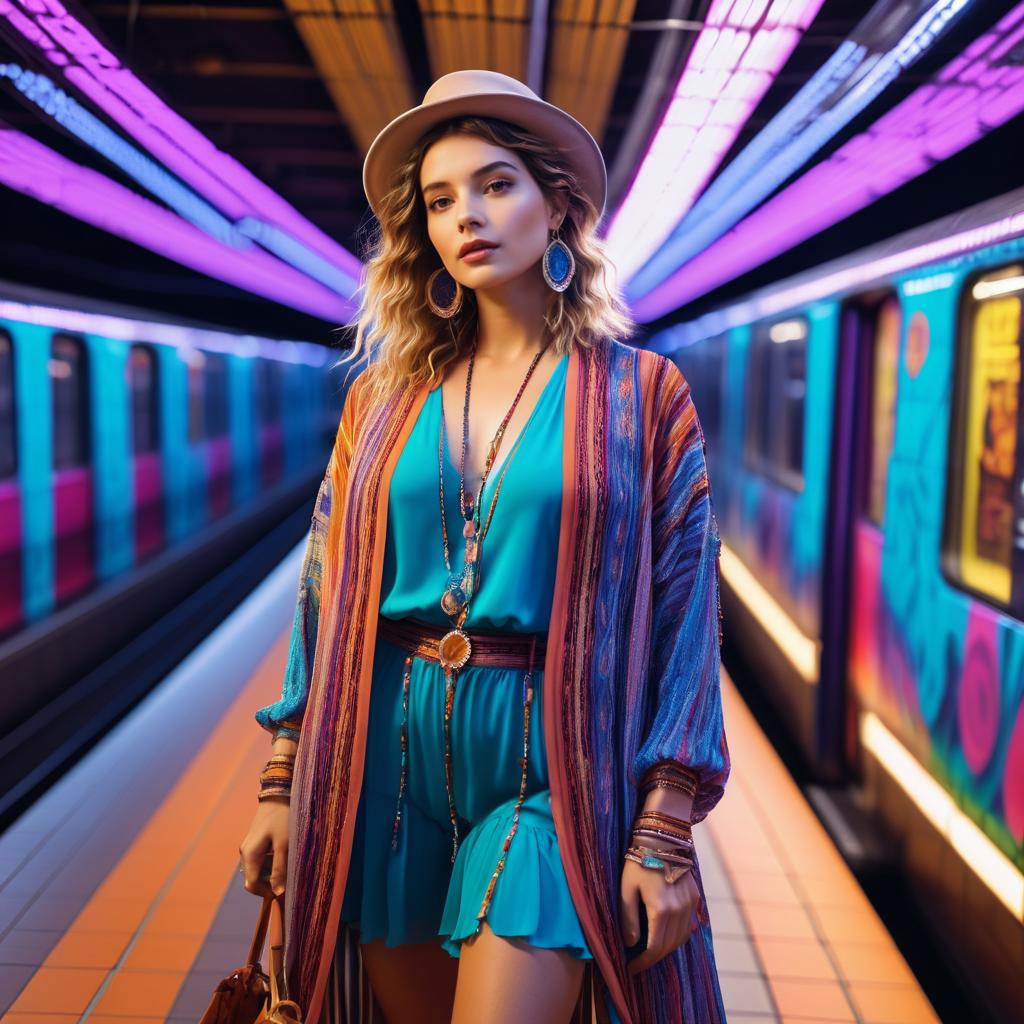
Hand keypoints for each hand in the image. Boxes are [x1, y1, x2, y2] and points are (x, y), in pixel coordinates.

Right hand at [239, 798, 289, 897]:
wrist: (279, 793)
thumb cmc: (283, 818)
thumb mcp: (284, 845)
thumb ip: (279, 869)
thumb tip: (277, 893)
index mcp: (249, 855)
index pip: (252, 885)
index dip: (266, 892)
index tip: (284, 890)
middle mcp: (246, 852)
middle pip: (254, 878)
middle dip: (270, 882)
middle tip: (289, 877)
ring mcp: (250, 846)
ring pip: (259, 870)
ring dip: (272, 872)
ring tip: (289, 864)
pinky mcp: (256, 841)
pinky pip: (262, 860)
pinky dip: (272, 863)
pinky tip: (285, 854)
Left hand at [620, 851, 700, 974]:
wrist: (661, 838)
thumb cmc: (638, 862)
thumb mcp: (626, 888)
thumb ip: (628, 918)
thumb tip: (630, 944)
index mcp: (661, 909)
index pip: (654, 948)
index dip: (643, 962)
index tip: (631, 968)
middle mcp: (679, 910)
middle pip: (669, 946)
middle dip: (653, 958)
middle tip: (638, 962)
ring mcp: (690, 904)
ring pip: (681, 938)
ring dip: (666, 948)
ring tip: (650, 951)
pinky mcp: (695, 897)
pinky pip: (688, 925)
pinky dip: (677, 935)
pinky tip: (665, 934)